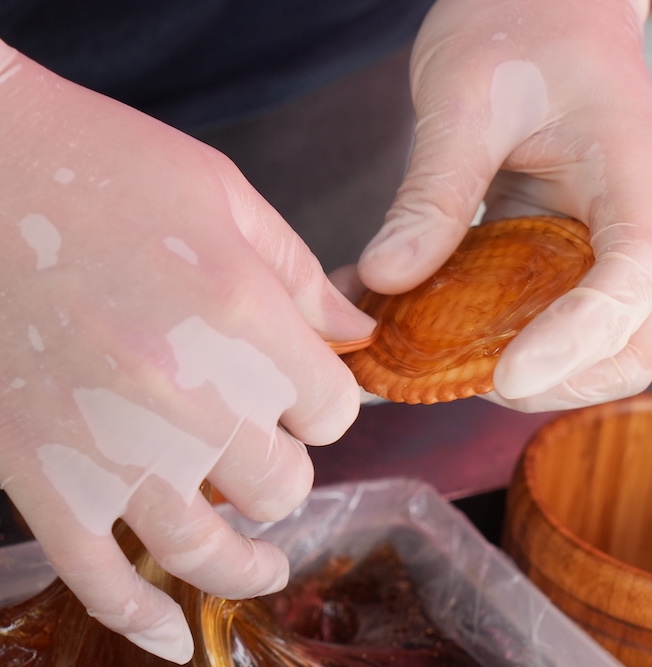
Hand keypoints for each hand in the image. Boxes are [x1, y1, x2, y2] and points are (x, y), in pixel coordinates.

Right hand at [0, 45, 372, 662]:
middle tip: (267, 445)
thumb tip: (360, 337)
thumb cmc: (103, 164)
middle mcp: (186, 393)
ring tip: (264, 564)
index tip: (308, 393)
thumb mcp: (226, 195)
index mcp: (244, 316)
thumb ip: (304, 276)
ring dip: (245, 564)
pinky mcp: (38, 472)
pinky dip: (139, 620)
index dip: (327, 405)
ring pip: (206, 548)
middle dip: (286, 467)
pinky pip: (97, 576)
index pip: (334, 411)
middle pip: (282, 484)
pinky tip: (174, 642)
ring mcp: (108, 443)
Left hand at [356, 0, 651, 411]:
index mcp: (636, 184)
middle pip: (624, 350)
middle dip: (551, 376)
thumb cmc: (521, 22)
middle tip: (464, 365)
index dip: (574, 344)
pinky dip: (478, 333)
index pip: (628, 288)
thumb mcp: (467, 99)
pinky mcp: (554, 253)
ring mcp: (597, 248)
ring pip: (582, 351)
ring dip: (508, 364)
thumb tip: (385, 277)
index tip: (504, 375)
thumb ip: (434, 191)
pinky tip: (409, 315)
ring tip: (426, 350)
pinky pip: (531, 317)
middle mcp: (630, 232)